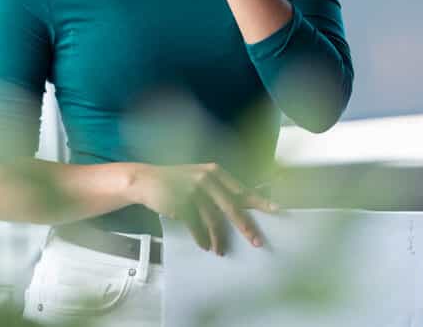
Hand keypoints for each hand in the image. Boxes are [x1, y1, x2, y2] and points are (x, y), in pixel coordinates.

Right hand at [129, 161, 280, 255]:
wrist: (146, 180)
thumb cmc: (176, 181)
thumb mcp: (199, 179)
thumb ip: (218, 191)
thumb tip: (241, 208)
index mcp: (215, 172)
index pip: (241, 189)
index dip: (259, 201)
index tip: (276, 210)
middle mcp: (207, 179)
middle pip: (232, 206)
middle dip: (245, 226)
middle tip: (257, 241)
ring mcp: (194, 190)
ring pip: (213, 220)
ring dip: (219, 239)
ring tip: (221, 251)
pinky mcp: (181, 203)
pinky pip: (196, 226)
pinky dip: (202, 238)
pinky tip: (205, 246)